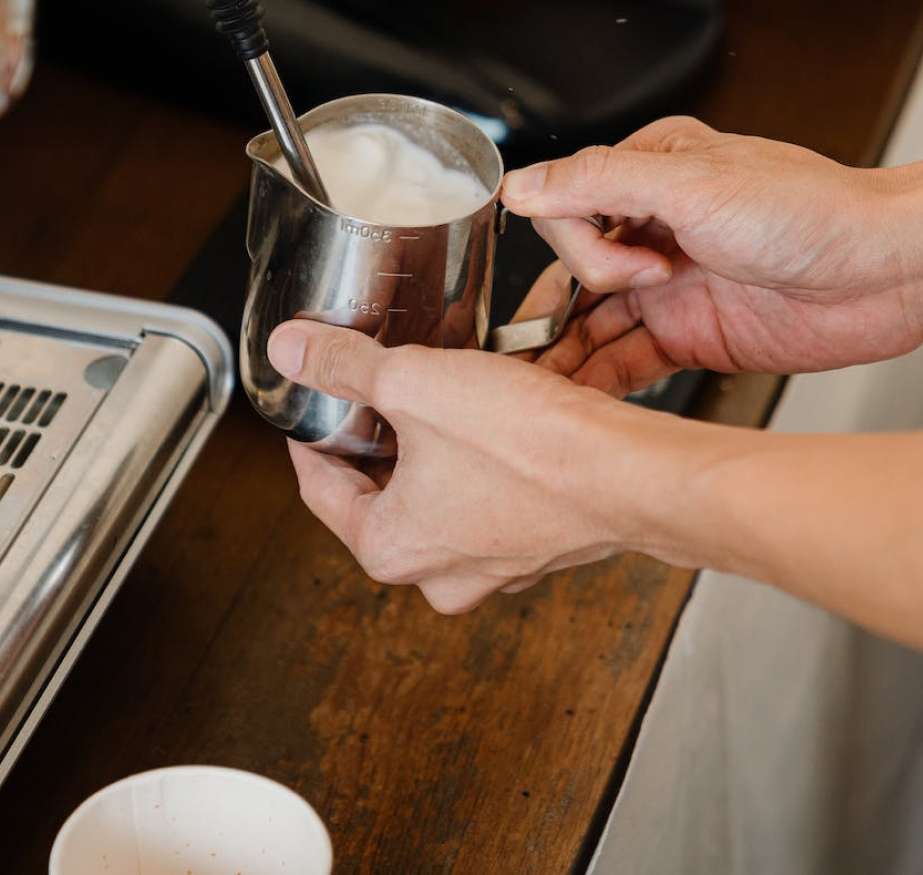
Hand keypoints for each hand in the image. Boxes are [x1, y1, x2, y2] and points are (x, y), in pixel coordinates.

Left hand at [267, 319, 659, 613]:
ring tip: (437, 393)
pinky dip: (480, 460)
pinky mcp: (536, 545)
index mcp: (389, 549)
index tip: (313, 402)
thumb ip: (344, 365)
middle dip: (377, 435)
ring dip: (432, 445)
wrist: (631, 472)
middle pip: (378, 492)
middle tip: (378, 387)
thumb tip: (291, 349)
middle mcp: (439, 573)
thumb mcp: (414, 383)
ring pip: (436, 494)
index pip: (319, 487)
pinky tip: (492, 416)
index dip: (311, 432)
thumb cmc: (530, 445)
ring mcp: (492, 566)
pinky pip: (487, 497)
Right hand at [502, 116, 922, 388]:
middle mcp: (653, 227)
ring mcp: (670, 286)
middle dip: (559, 308)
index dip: (587, 249)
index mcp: (649, 174)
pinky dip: (600, 381)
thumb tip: (521, 186)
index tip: (639, 267)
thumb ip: (598, 182)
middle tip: (549, 345)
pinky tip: (579, 401)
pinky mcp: (691, 336)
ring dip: (565, 354)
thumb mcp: (693, 183)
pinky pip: (627, 361)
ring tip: (537, 391)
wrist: (889, 272)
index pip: (568, 210)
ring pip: (593, 322)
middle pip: (572, 270)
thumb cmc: (812, 211)